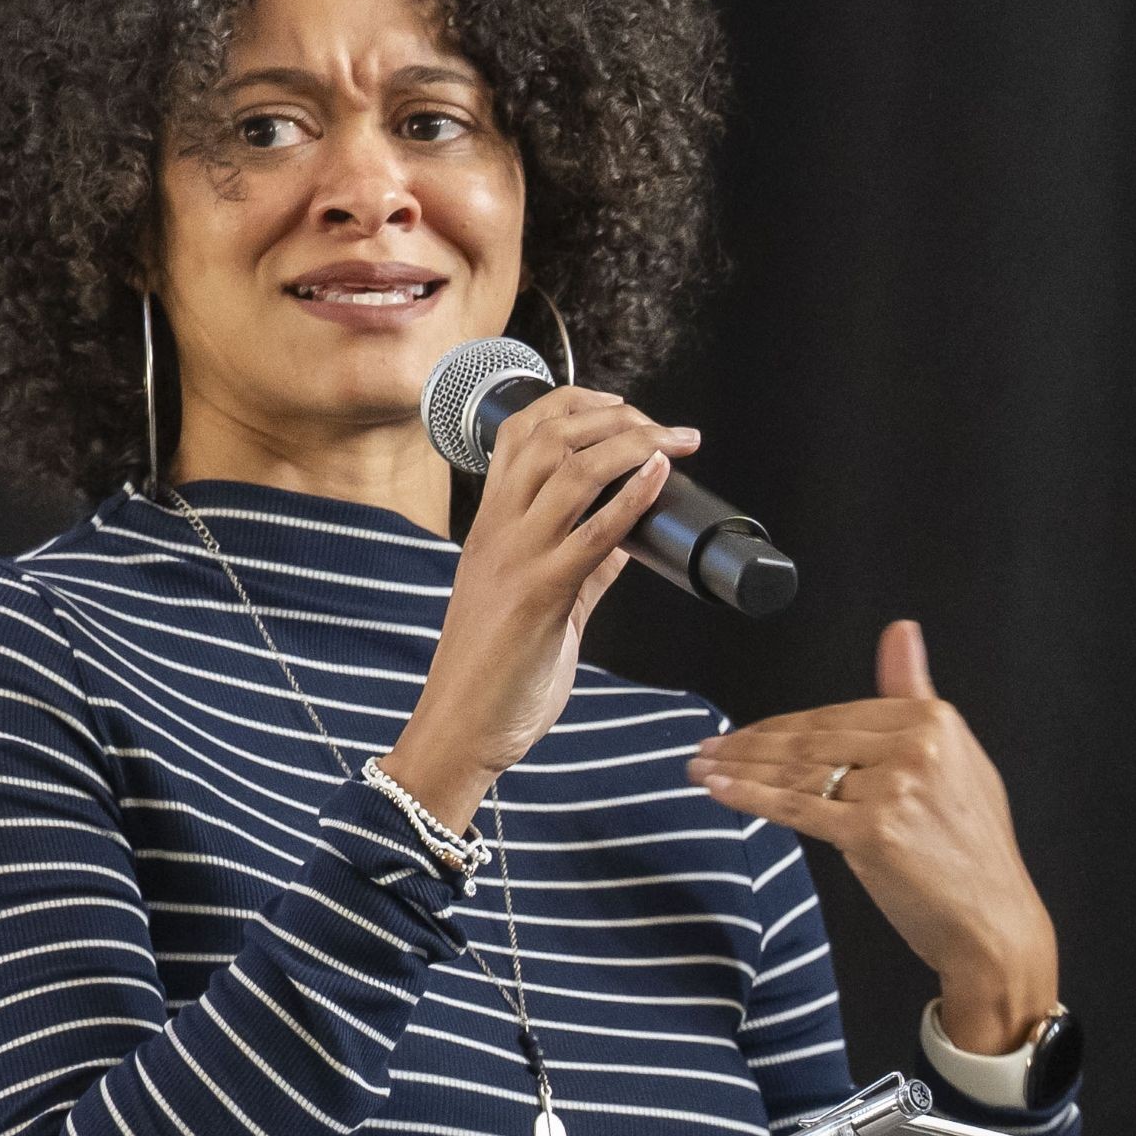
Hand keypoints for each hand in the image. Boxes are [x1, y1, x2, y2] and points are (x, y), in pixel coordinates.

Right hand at [392, 386, 700, 816]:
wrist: (462, 730)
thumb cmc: (496, 676)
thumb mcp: (545, 608)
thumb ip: (584, 572)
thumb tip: (625, 542)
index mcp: (492, 528)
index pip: (520, 435)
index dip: (571, 405)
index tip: (622, 405)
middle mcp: (498, 531)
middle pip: (546, 436)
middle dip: (611, 415)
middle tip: (663, 424)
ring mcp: (517, 558)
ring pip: (568, 469)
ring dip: (630, 443)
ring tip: (673, 439)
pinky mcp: (541, 593)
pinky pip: (591, 532)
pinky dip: (631, 496)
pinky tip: (660, 476)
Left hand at [690, 619, 1063, 1052]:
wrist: (993, 924)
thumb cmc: (973, 850)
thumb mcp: (958, 760)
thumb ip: (916, 695)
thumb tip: (900, 631)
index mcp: (936, 721)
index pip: (838, 716)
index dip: (781, 725)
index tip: (742, 733)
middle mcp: (917, 747)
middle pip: (812, 740)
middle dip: (749, 745)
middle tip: (707, 749)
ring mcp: (894, 789)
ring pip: (798, 771)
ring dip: (738, 768)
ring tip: (701, 768)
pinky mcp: (871, 832)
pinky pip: (796, 808)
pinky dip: (749, 798)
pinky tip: (717, 789)